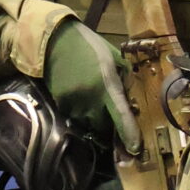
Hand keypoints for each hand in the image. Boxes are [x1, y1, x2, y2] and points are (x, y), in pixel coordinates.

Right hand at [43, 19, 139, 153]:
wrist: (55, 40)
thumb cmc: (88, 46)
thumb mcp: (113, 56)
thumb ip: (124, 76)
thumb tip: (131, 95)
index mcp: (107, 85)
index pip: (120, 114)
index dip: (129, 133)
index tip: (134, 148)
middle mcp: (90, 99)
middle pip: (102, 125)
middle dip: (108, 123)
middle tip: (108, 112)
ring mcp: (73, 103)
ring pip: (87, 123)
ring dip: (92, 119)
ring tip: (92, 102)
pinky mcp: (60, 103)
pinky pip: (74, 116)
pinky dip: (79, 112)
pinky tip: (79, 97)